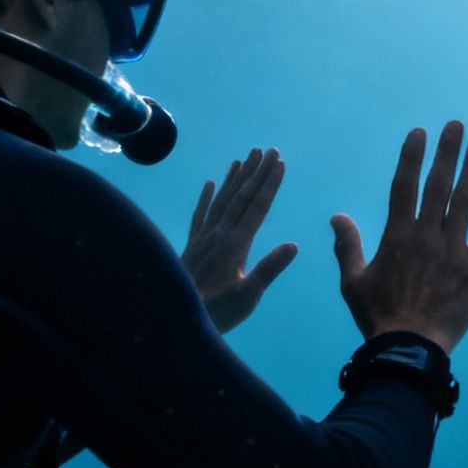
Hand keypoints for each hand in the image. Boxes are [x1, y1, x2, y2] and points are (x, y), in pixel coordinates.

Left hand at [182, 147, 298, 333]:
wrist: (175, 317)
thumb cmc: (217, 311)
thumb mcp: (248, 295)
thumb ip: (269, 268)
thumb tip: (293, 245)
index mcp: (235, 244)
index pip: (256, 207)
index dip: (269, 184)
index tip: (279, 163)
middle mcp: (219, 234)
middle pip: (240, 197)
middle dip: (255, 172)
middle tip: (267, 150)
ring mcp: (203, 238)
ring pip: (220, 200)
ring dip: (233, 179)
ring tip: (243, 158)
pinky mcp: (192, 246)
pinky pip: (199, 215)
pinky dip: (206, 197)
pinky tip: (210, 184)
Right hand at [331, 121, 467, 354]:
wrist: (410, 347)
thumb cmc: (378, 316)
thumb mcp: (352, 282)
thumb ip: (347, 246)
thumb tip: (337, 216)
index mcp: (396, 236)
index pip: (404, 186)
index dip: (412, 157)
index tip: (419, 133)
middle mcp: (426, 235)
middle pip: (438, 185)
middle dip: (446, 152)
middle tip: (456, 125)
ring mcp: (452, 249)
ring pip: (465, 201)